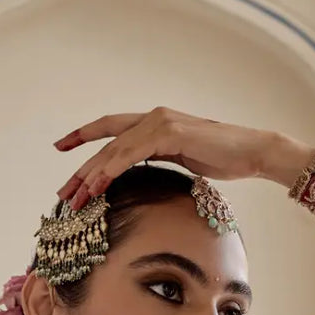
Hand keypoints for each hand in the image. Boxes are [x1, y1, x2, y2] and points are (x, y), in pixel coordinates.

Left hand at [53, 107, 314, 210]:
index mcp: (154, 124)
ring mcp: (160, 122)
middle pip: (106, 142)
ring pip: (114, 149)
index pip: (111, 128)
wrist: (253, 152)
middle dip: (82, 168)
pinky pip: (132, 152)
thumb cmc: (224, 159)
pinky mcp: (169, 133)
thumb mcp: (183, 162)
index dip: (84, 135)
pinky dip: (112, 170)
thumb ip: (159, 161)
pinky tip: (98, 186)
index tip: (61, 146)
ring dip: (91, 174)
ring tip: (74, 197)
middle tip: (63, 192)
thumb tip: (141, 180)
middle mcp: (153, 118)